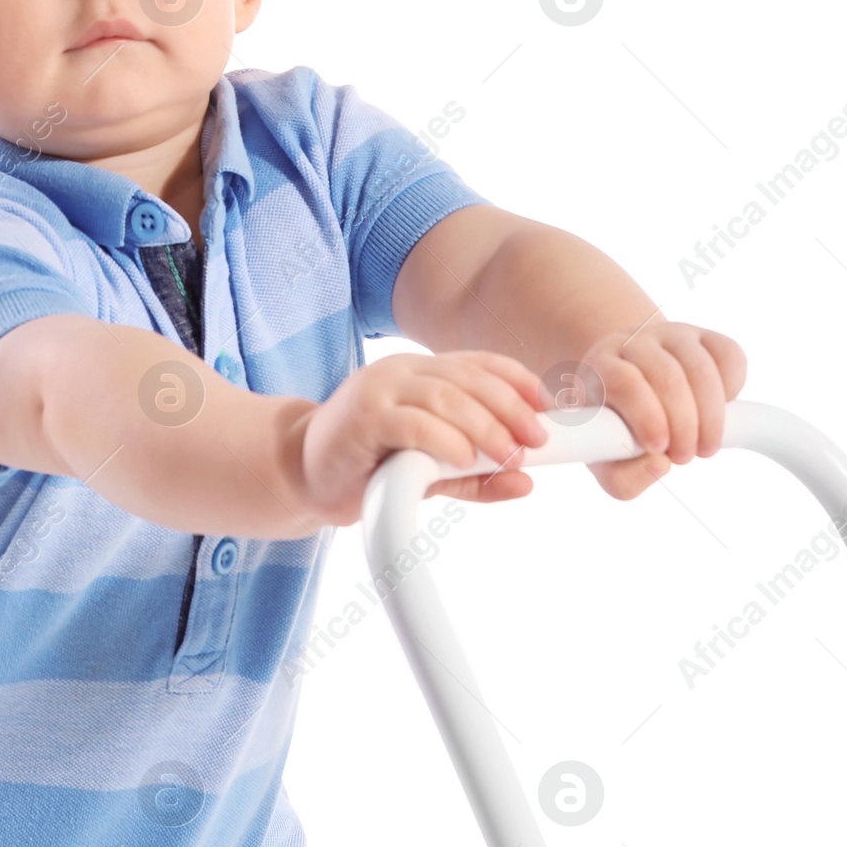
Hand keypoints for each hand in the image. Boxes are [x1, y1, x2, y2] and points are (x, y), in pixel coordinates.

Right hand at [299, 350, 549, 526]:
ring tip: (508, 452)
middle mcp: (401, 371)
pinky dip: (443, 438)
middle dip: (509, 406)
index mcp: (420, 371)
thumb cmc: (366, 467)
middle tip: (535, 439)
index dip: (517, 380)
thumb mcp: (429, 470)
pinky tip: (462, 456)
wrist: (299, 473)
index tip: (547, 408)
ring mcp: (379, 389)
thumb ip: (474, 474)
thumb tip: (525, 482)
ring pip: (444, 396)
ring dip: (483, 425)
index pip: (478, 364)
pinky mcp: (362, 417)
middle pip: (467, 378)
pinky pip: (412, 422)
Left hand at [568, 320, 746, 500]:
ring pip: (700, 368)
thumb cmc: (617, 427)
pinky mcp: (705, 335)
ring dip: (711, 416)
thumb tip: (660, 465)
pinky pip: (728, 356)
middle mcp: (634, 341)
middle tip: (686, 457)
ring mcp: (671, 334)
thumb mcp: (606, 459)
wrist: (636, 386)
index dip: (646, 416)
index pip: (624, 382)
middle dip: (684, 425)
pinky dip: (732, 389)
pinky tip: (720, 411)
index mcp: (601, 365)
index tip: (660, 448)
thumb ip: (622, 478)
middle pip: (667, 376)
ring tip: (705, 446)